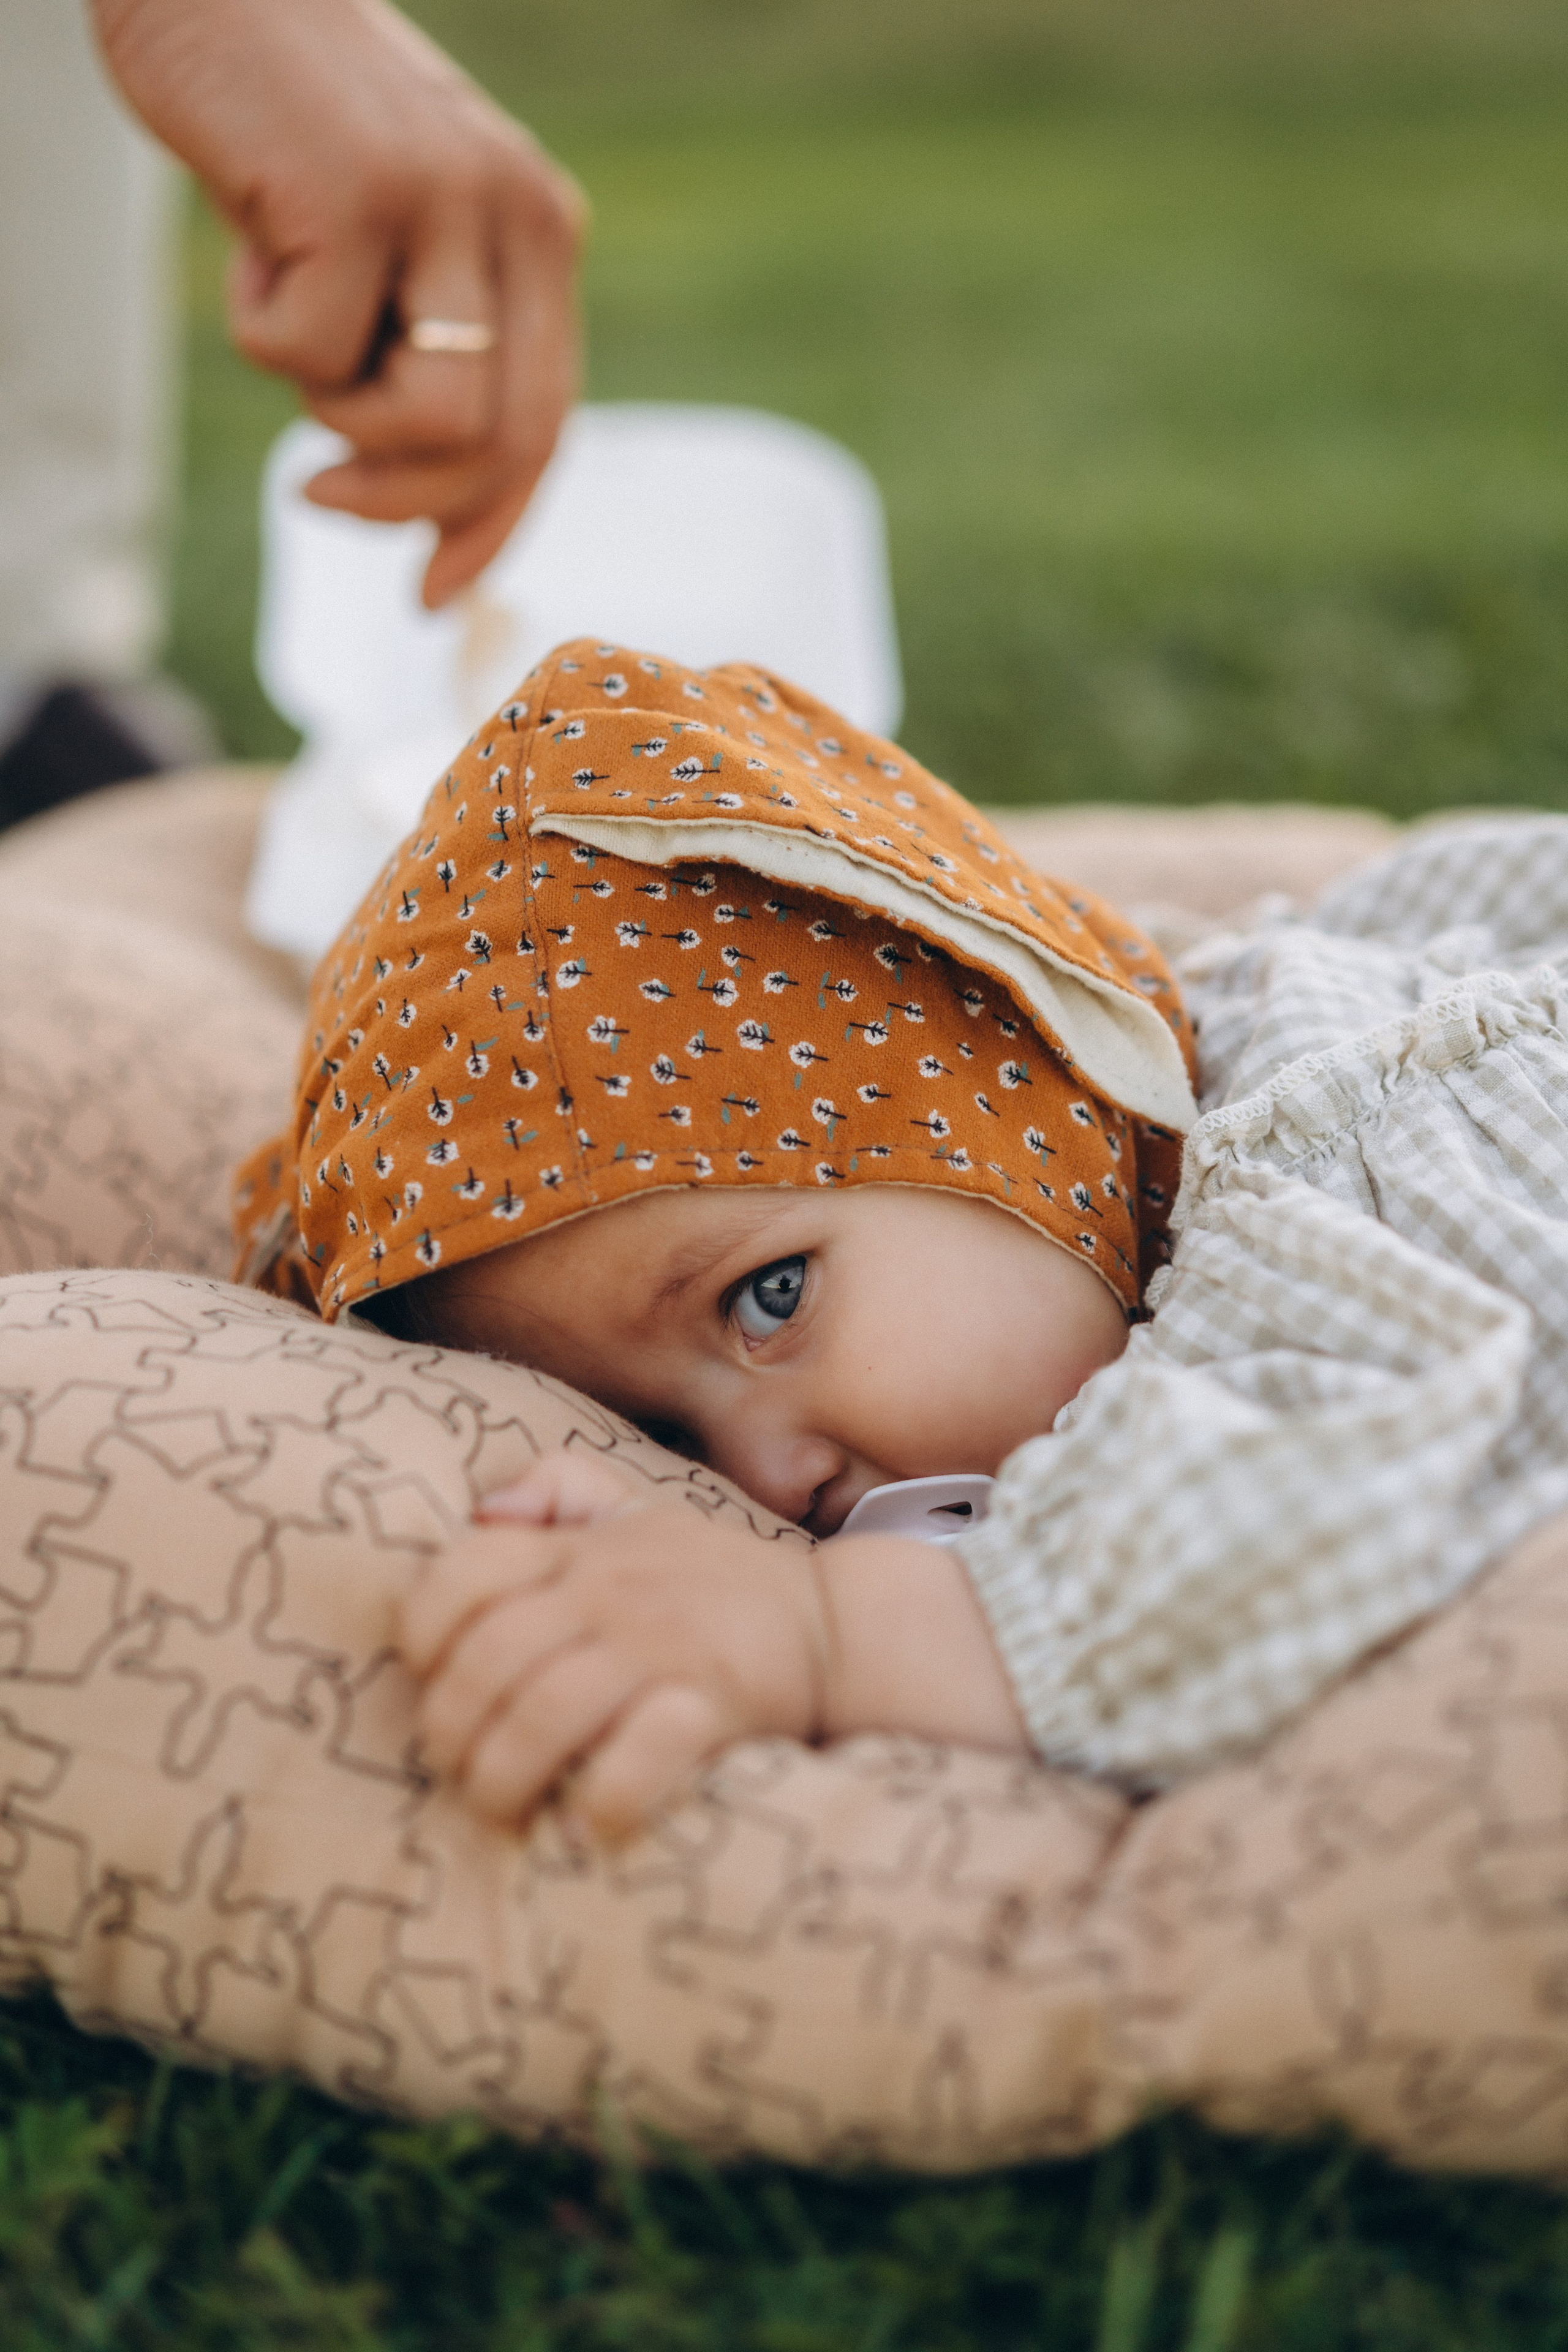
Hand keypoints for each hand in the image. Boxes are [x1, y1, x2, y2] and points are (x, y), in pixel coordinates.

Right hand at [94, 0, 583, 604]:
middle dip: (407, 506)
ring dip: (333, 412)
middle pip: (496, 443)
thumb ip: (430, 337)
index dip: (492, 526)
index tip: (434, 593)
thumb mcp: (394, 238)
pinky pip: (309, 351)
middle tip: (318, 496)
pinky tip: (249, 240)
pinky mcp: (358, 198)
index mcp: (539, 234)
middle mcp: (516, 216)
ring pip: (422, 415)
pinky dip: (256, 322)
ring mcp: (444, 205)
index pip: (545, 425)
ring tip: (288, 315)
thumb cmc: (291, 124)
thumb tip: (425, 495)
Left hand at [399, 1449, 1030, 1841]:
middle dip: (451, 1729)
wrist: (844, 1628)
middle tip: (459, 1768)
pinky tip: (585, 1826)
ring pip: (542, 1713)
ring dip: (503, 1776)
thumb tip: (479, 1509)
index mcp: (584, 1550)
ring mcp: (663, 1648)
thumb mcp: (640, 1511)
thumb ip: (559, 1487)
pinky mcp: (715, 1704)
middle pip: (488, 1658)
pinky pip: (636, 1757)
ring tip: (501, 1805)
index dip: (423, 1631)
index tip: (431, 1676)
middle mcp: (613, 1592)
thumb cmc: (717, 1584)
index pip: (464, 1570)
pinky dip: (599, 1802)